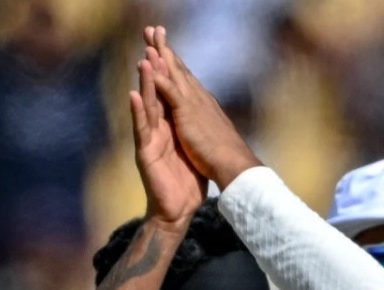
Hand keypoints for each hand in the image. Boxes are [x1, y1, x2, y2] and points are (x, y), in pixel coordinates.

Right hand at [129, 55, 204, 230]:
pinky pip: (141, 130)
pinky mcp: (144, 153)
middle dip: (153, 66)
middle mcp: (157, 129)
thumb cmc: (185, 182)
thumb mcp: (192, 150)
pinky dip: (138, 112)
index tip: (166, 43)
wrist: (177, 211)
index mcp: (170, 126)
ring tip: (144, 60)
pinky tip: (133, 95)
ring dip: (145, 83)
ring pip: (147, 106)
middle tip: (150, 39)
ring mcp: (149, 140)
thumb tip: (203, 116)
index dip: (167, 69)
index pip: (167, 92)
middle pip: (154, 92)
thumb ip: (192, 131)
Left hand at [142, 26, 260, 187]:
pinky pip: (170, 91)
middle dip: (166, 50)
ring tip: (149, 38)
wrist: (234, 166)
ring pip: (174, 74)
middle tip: (155, 30)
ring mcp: (193, 104)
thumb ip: (209, 123)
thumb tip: (209, 122)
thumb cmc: (227, 157)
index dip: (176, 63)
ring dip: (161, 55)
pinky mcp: (187, 113)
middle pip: (179, 69)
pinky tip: (149, 66)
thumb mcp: (215, 135)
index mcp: (204, 105)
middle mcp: (199, 98)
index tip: (167, 49)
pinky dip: (160, 78)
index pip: (187, 79)